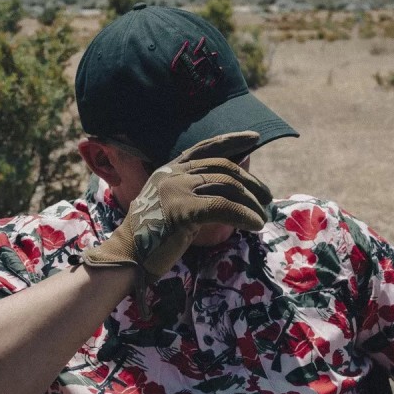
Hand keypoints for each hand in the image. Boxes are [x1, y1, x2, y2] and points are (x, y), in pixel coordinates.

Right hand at [82, 132, 271, 280]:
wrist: (127, 256)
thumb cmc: (152, 237)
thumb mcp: (171, 204)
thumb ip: (192, 191)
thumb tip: (231, 189)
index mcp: (170, 170)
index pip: (205, 147)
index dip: (232, 141)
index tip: (255, 137)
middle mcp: (173, 174)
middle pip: (223, 169)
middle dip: (250, 182)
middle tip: (267, 198)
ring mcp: (176, 190)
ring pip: (226, 188)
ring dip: (251, 203)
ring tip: (263, 217)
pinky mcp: (182, 210)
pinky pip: (223, 208)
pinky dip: (243, 216)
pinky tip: (254, 225)